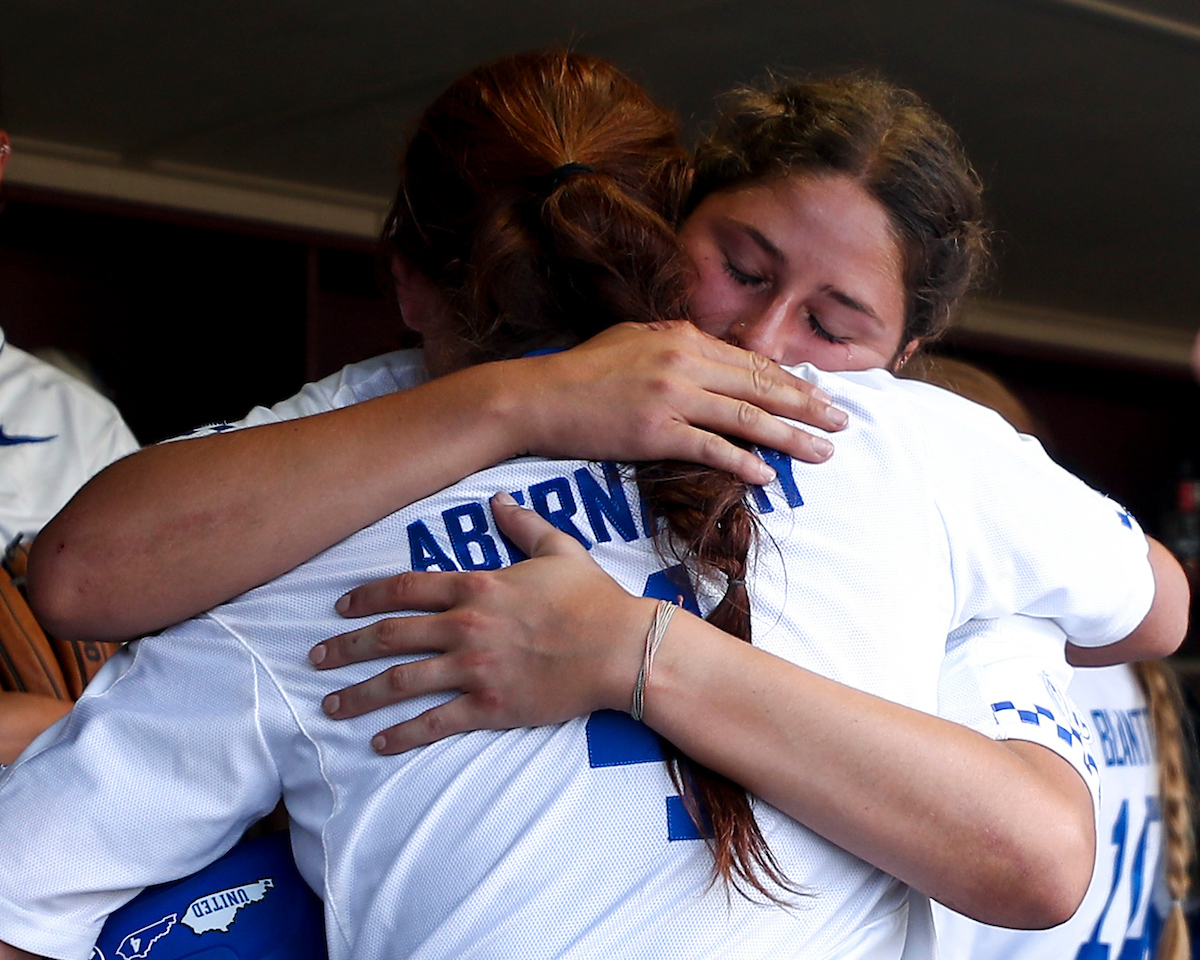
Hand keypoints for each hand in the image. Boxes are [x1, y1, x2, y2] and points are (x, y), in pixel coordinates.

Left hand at [310, 494, 654, 752]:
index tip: (340, 607)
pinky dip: (402, 734)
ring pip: (402, 681)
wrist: (619, 647)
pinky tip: (378, 742)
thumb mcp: (559, 549)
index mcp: (478, 587)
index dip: (367, 597)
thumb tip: (499, 499)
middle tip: (315, 658)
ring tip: (330, 705)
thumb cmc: (592, 597)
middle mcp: (466, 626)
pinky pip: (436, 722)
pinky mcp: (490, 706)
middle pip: (391, 635)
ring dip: (361, 694)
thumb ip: (523, 524)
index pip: (407, 589)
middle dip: (346, 647)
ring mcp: (475, 668)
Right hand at [512, 321, 846, 483]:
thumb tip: (708, 354)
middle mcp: (684, 361)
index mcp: (682, 337)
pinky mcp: (655, 430)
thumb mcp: (632, 341)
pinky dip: (742, 462)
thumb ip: (674, 345)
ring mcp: (671, 395)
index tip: (820, 395)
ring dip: (791, 437)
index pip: (750, 361)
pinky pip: (710, 447)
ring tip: (822, 452)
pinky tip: (766, 476)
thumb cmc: (580, 372)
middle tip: (843, 422)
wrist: (537, 396)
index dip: (791, 380)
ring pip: (746, 417)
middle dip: (808, 405)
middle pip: (760, 386)